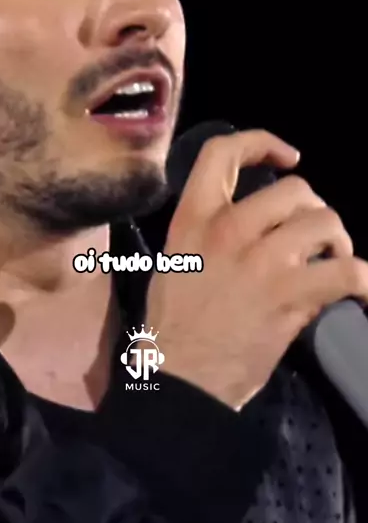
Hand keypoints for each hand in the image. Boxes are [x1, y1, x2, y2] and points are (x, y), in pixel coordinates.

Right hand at [146, 129, 367, 408]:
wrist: (181, 378)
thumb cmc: (173, 326)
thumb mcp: (176, 263)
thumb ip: (207, 232)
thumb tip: (253, 225)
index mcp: (193, 218)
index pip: (224, 154)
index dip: (262, 144)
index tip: (287, 158)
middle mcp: (229, 230)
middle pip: (295, 191)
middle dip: (313, 210)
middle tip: (314, 237)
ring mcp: (263, 261)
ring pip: (325, 223)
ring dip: (338, 243)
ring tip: (334, 263)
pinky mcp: (291, 294)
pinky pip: (348, 271)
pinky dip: (364, 281)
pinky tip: (361, 291)